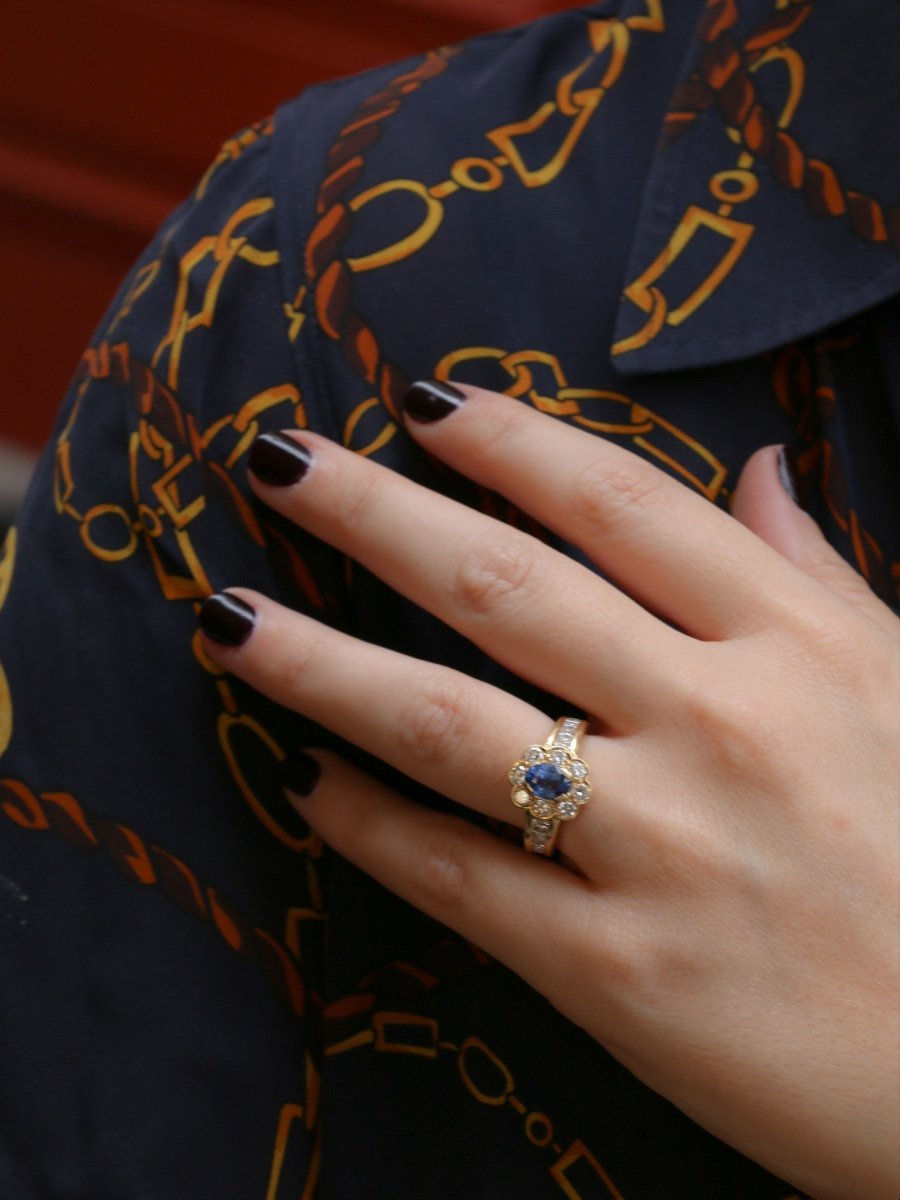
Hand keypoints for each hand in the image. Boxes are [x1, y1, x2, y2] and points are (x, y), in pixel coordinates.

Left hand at [199, 383, 899, 1199]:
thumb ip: (816, 577)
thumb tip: (761, 469)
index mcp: (794, 642)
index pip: (618, 504)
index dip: (507, 439)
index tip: (418, 402)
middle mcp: (717, 723)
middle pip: (502, 584)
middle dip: (372, 512)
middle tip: (277, 463)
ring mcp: (660, 848)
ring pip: (447, 724)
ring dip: (319, 664)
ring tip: (228, 623)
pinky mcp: (617, 973)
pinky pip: (460, 878)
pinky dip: (368, 827)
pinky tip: (304, 785)